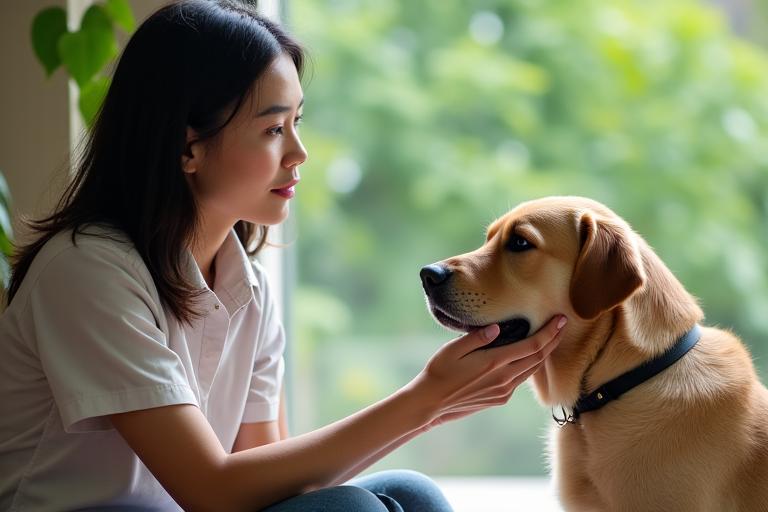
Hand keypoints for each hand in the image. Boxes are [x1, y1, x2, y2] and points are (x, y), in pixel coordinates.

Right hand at [406, 315, 565, 430]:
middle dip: (553, 340)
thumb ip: (477, 338)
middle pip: (538, 358)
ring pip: (532, 370)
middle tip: (562, 325)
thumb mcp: (452, 349)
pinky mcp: (499, 399)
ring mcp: (503, 391)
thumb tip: (496, 327)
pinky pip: (521, 379)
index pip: (533, 345)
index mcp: (494, 363)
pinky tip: (529, 357)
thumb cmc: (438, 372)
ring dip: (544, 354)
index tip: (561, 320)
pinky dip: (530, 365)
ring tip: (551, 339)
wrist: (430, 403)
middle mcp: (504, 379)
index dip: (550, 332)